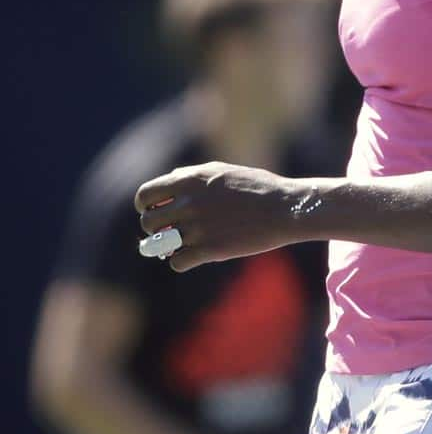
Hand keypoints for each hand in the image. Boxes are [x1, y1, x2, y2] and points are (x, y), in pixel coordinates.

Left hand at [134, 162, 313, 272]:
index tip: (155, 212)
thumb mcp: (221, 170)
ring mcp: (198, 228)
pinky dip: (181, 262)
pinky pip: (177, 263)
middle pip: (148, 222)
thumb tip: (169, 182)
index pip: (145, 195)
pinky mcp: (210, 250)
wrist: (284, 208)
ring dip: (164, 247)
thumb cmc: (257, 187)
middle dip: (155, 229)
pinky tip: (194, 256)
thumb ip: (191, 175)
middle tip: (170, 231)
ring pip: (158, 245)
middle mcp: (189, 203)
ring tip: (177, 246)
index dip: (145, 206)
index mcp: (190, 180)